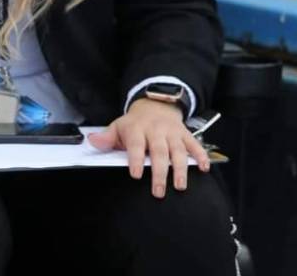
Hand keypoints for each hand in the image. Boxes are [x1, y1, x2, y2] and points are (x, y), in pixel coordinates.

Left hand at [88, 99, 210, 197]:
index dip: (135, 160)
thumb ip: (106, 137)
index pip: (136, 145)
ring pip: (177, 151)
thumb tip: (92, 141)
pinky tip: (204, 168)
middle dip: (159, 173)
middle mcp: (155, 131)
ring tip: (180, 186)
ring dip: (180, 169)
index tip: (135, 174)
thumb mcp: (117, 126)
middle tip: (158, 191)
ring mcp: (172, 133)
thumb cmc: (134, 123)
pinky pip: (194, 145)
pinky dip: (201, 156)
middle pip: (159, 152)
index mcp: (136, 129)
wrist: (154, 105)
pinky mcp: (185, 134)